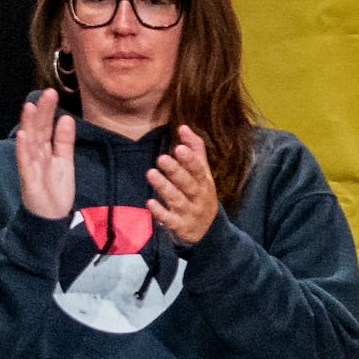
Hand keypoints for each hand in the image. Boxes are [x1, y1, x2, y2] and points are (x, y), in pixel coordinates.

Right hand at [12, 88, 76, 221]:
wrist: (50, 218)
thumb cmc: (55, 189)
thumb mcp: (64, 161)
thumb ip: (64, 141)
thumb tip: (66, 118)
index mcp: (45, 150)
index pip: (45, 126)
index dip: (48, 111)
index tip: (52, 93)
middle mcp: (35, 155)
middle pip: (37, 130)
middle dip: (40, 112)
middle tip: (46, 93)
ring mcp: (30, 167)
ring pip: (29, 142)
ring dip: (28, 125)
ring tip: (29, 107)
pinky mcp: (29, 180)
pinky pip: (25, 164)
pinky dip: (23, 150)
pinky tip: (22, 136)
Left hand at [147, 125, 220, 245]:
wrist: (208, 231)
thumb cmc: (200, 195)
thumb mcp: (202, 173)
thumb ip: (195, 150)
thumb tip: (183, 126)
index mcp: (204, 181)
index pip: (198, 169)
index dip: (190, 159)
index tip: (179, 146)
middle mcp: (198, 197)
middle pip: (188, 183)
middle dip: (176, 171)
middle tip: (161, 158)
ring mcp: (189, 212)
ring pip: (177, 199)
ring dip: (164, 187)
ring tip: (151, 173)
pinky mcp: (180, 227)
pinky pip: (169, 220)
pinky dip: (160, 212)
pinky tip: (150, 202)